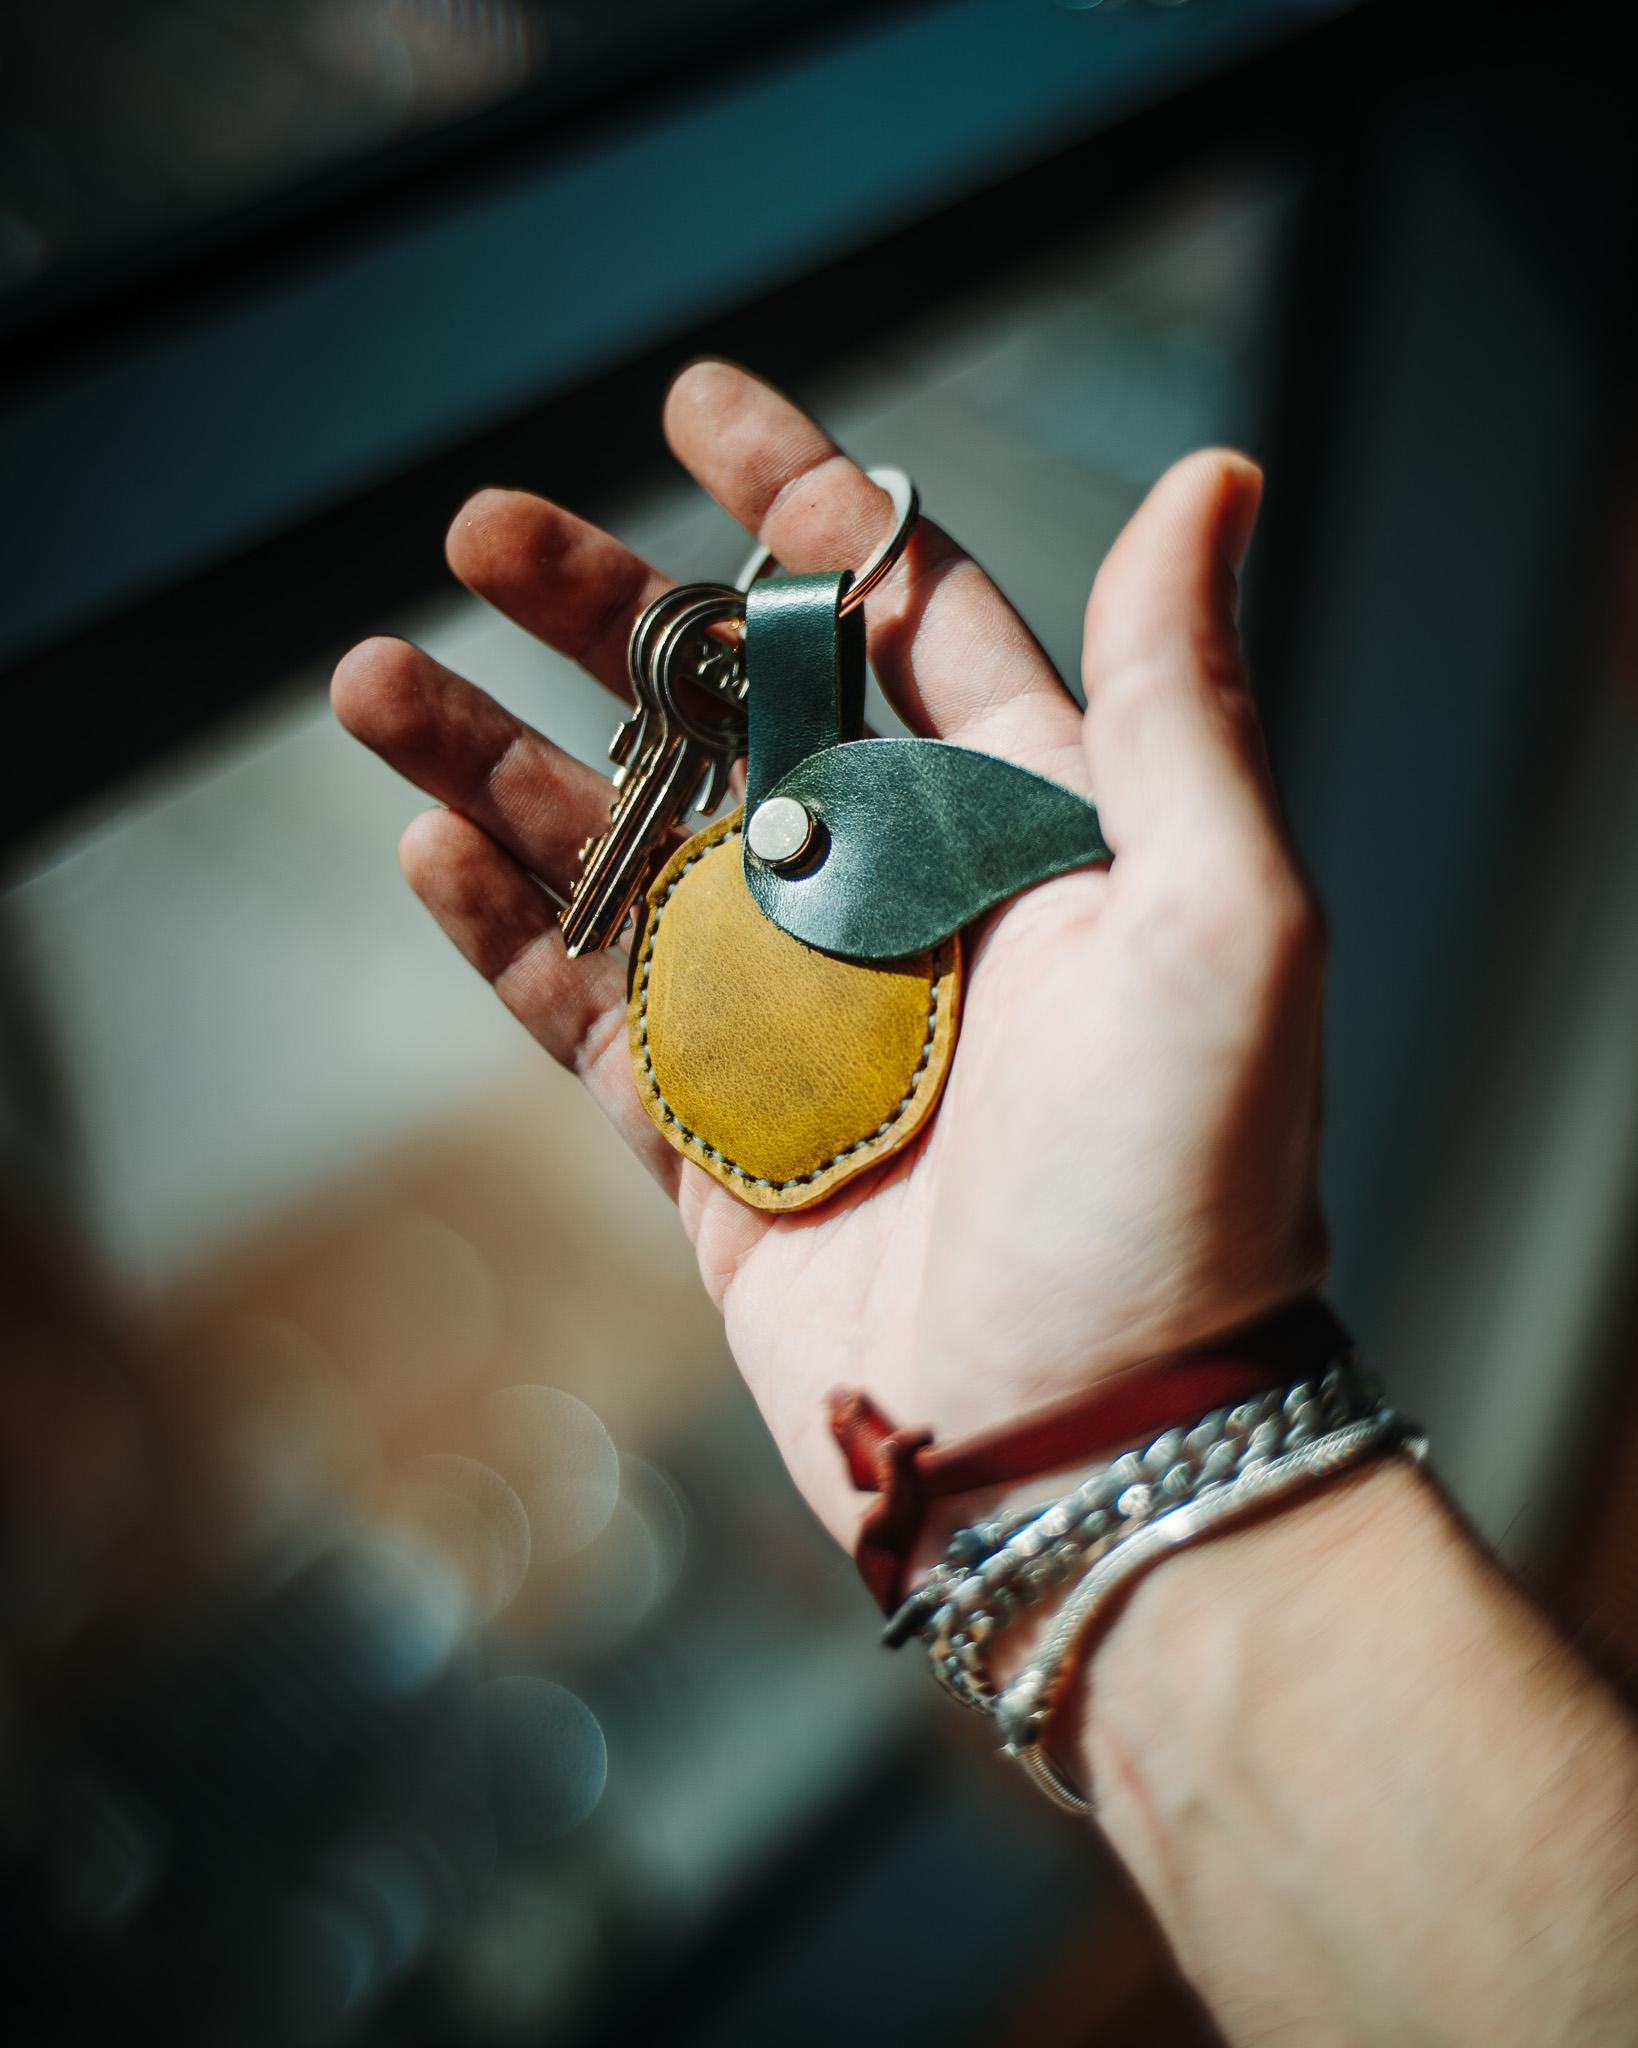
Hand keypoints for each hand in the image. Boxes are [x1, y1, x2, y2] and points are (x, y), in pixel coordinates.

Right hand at [332, 361, 1327, 1547]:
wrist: (1093, 1447)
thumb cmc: (1181, 1189)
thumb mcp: (1219, 921)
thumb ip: (1177, 703)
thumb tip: (1213, 477)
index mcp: (1023, 833)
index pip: (900, 622)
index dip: (802, 507)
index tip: (702, 409)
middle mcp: (903, 910)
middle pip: (727, 718)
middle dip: (609, 616)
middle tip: (482, 530)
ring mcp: (796, 1027)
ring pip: (627, 854)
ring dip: (502, 763)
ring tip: (375, 679)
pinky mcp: (715, 1145)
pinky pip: (590, 1017)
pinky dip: (509, 935)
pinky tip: (427, 852)